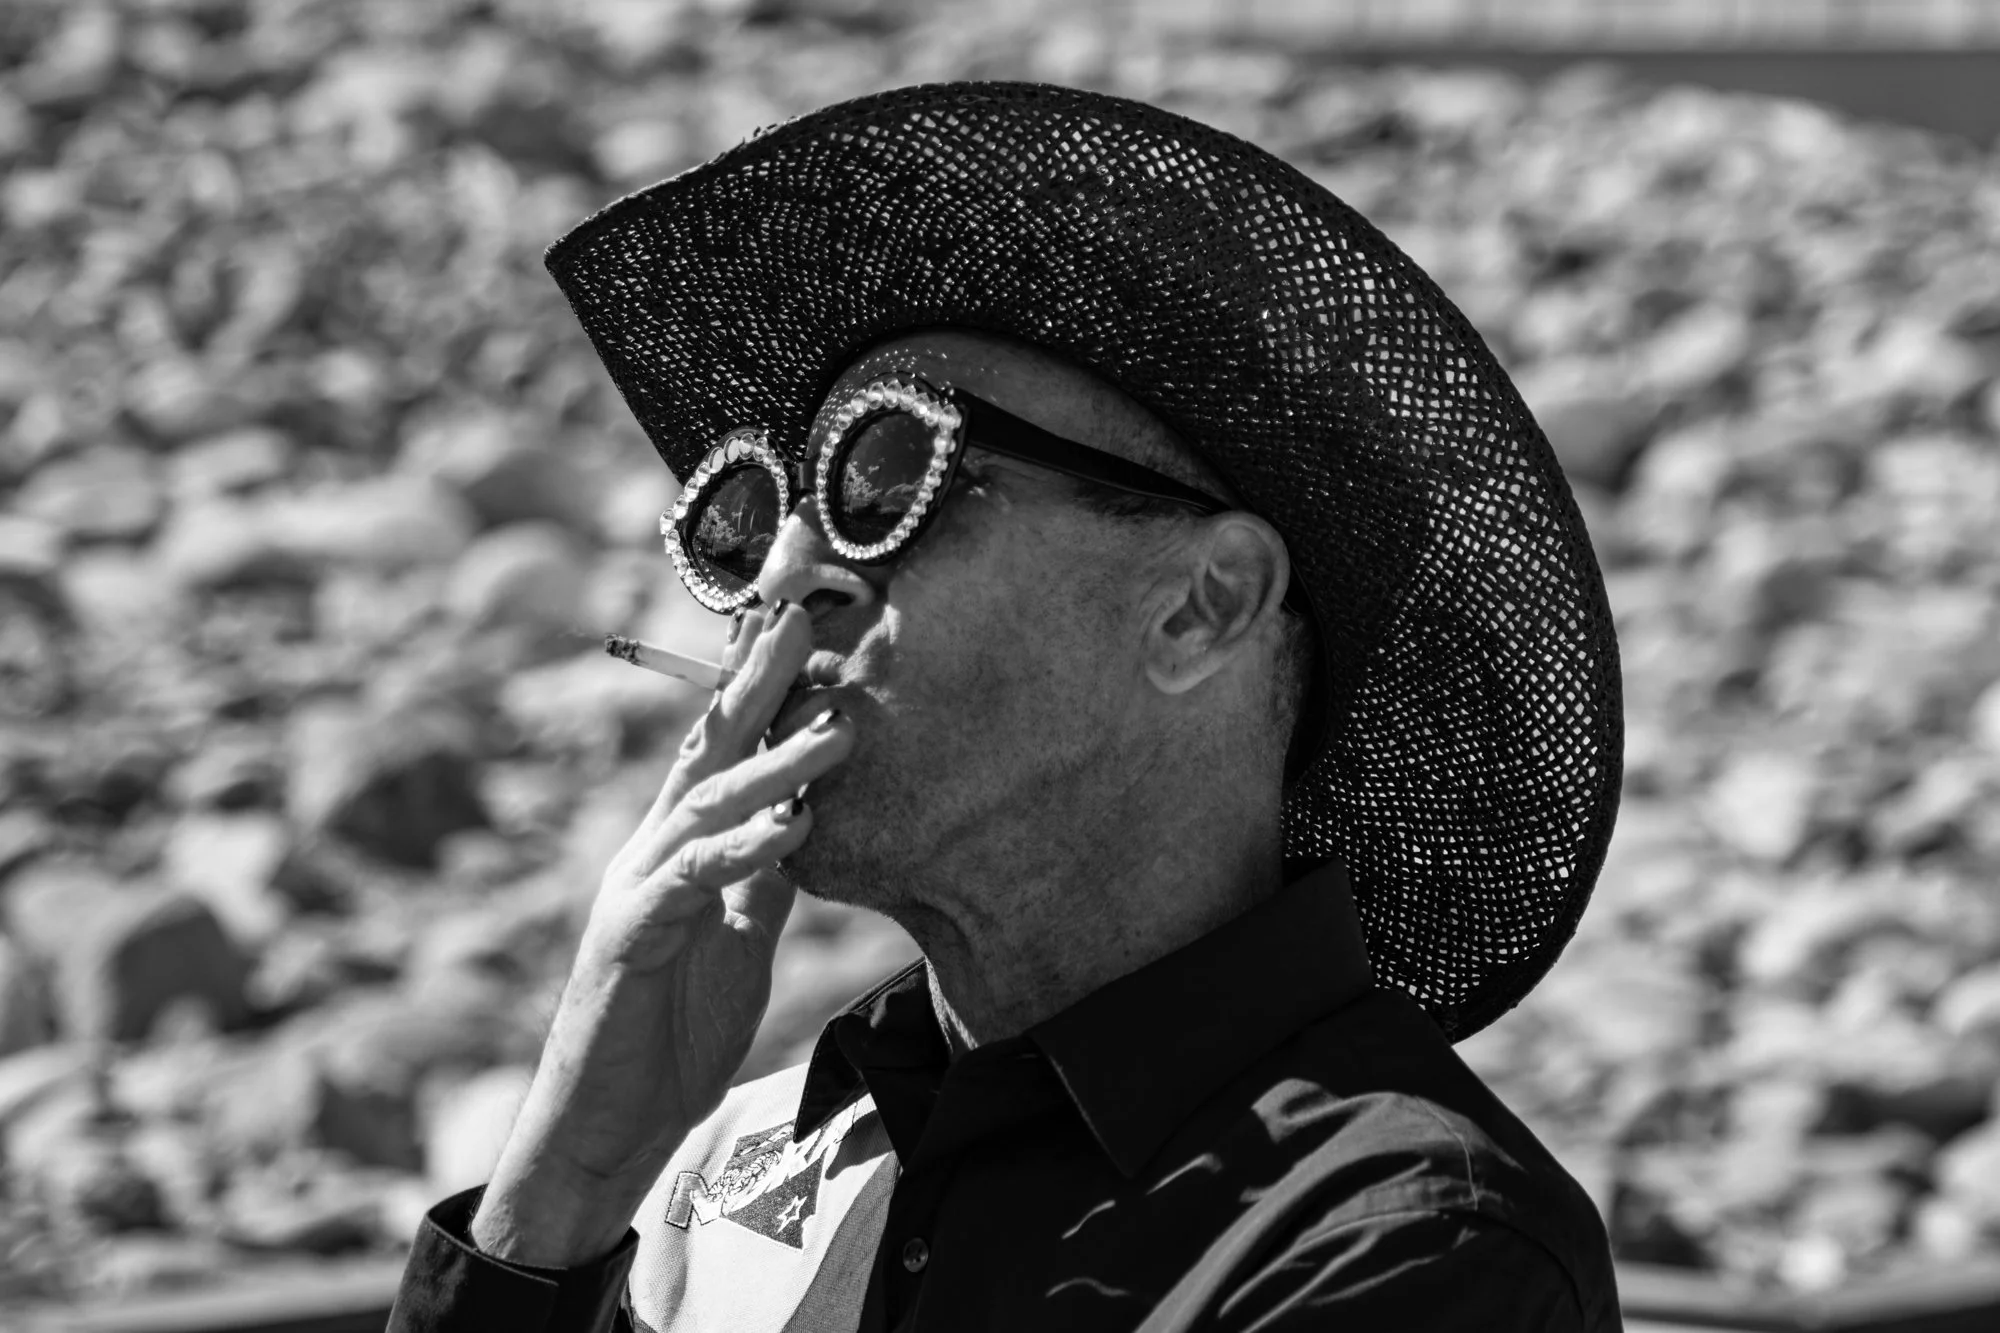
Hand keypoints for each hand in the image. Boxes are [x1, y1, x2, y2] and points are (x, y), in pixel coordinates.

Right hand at [470, 603, 851, 1266]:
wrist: (608, 1124)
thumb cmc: (668, 1033)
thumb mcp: (739, 943)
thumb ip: (763, 882)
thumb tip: (803, 827)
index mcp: (679, 847)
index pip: (721, 750)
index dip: (756, 688)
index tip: (798, 625)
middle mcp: (651, 849)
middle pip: (706, 749)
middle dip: (753, 682)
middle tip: (801, 618)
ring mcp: (636, 886)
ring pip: (707, 805)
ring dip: (773, 764)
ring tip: (836, 729)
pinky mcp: (631, 936)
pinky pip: (693, 881)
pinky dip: (743, 850)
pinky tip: (791, 827)